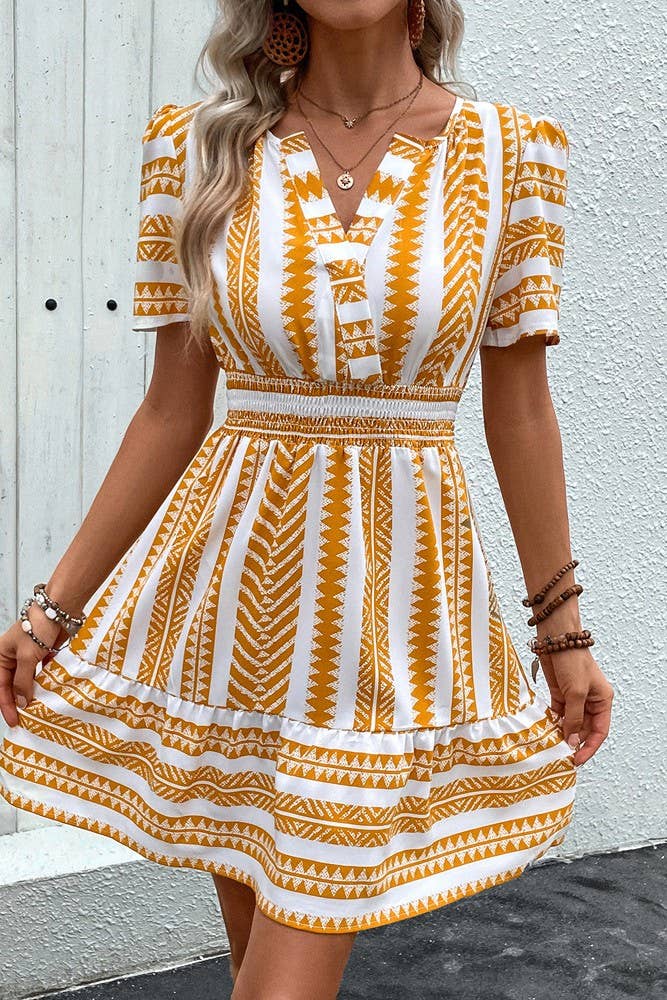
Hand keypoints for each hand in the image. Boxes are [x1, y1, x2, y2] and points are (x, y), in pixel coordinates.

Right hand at [0, 607, 66, 727]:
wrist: (60, 609)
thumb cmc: (38, 626)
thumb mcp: (27, 657)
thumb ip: (24, 681)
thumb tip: (22, 702)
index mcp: (1, 655)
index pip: (1, 687)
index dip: (7, 705)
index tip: (14, 720)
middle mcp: (12, 656)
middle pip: (12, 685)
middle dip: (18, 702)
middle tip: (26, 719)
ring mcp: (28, 655)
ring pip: (27, 680)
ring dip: (32, 693)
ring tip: (38, 710)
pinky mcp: (43, 654)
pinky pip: (41, 673)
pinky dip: (44, 683)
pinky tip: (49, 692)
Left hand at [537, 647, 613, 765]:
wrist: (555, 638)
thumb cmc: (572, 660)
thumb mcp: (576, 692)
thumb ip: (573, 718)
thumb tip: (571, 741)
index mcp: (602, 700)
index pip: (599, 731)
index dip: (589, 747)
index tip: (577, 759)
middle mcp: (590, 701)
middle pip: (583, 729)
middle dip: (573, 741)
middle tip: (560, 755)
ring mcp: (574, 698)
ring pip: (570, 723)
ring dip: (561, 733)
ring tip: (552, 746)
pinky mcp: (560, 694)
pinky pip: (558, 714)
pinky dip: (552, 722)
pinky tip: (545, 731)